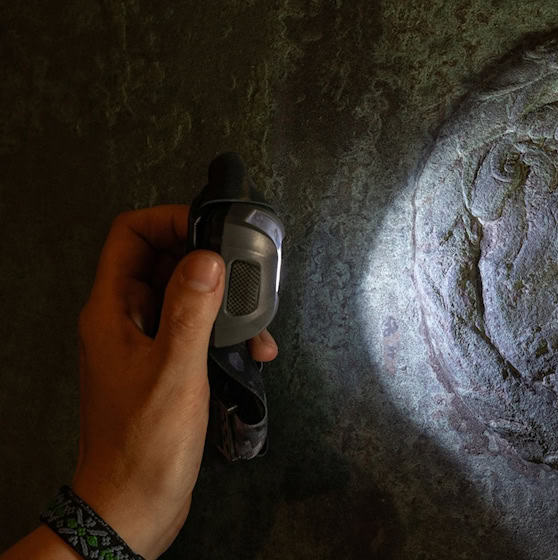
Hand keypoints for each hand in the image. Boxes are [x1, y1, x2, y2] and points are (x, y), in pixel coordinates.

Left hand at [58, 205, 275, 557]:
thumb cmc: (146, 441)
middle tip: (248, 273)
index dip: (168, 220)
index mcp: (112, 311)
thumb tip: (207, 257)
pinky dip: (226, 334)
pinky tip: (254, 352)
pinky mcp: (166, 369)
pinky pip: (196, 332)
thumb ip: (191, 310)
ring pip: (186, 298)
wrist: (134, 504)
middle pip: (164, 262)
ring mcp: (145, 345)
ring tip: (258, 324)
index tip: (212, 227)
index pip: (130, 236)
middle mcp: (125, 321)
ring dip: (224, 303)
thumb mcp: (175, 369)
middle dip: (209, 264)